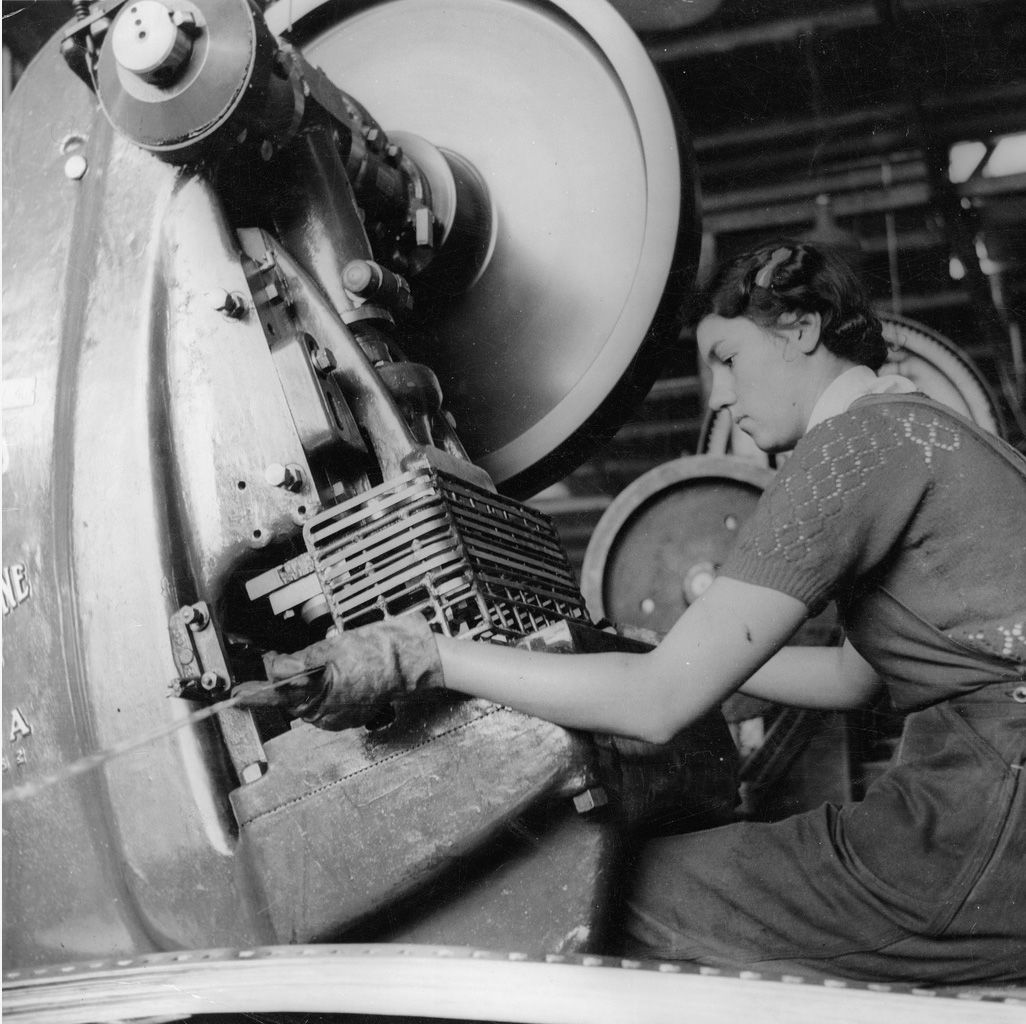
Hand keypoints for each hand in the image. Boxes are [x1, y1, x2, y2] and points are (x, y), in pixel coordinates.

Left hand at [234, 612, 443, 729]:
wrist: (411, 662)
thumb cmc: (380, 651)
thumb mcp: (334, 647)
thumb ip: (300, 660)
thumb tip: (275, 667)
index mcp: (321, 696)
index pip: (276, 696)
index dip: (254, 693)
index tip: (236, 694)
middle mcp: (328, 712)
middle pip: (289, 700)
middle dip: (280, 683)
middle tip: (276, 662)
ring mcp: (339, 717)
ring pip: (306, 703)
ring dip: (302, 687)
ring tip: (312, 666)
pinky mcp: (349, 716)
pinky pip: (324, 707)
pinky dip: (321, 692)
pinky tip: (330, 677)